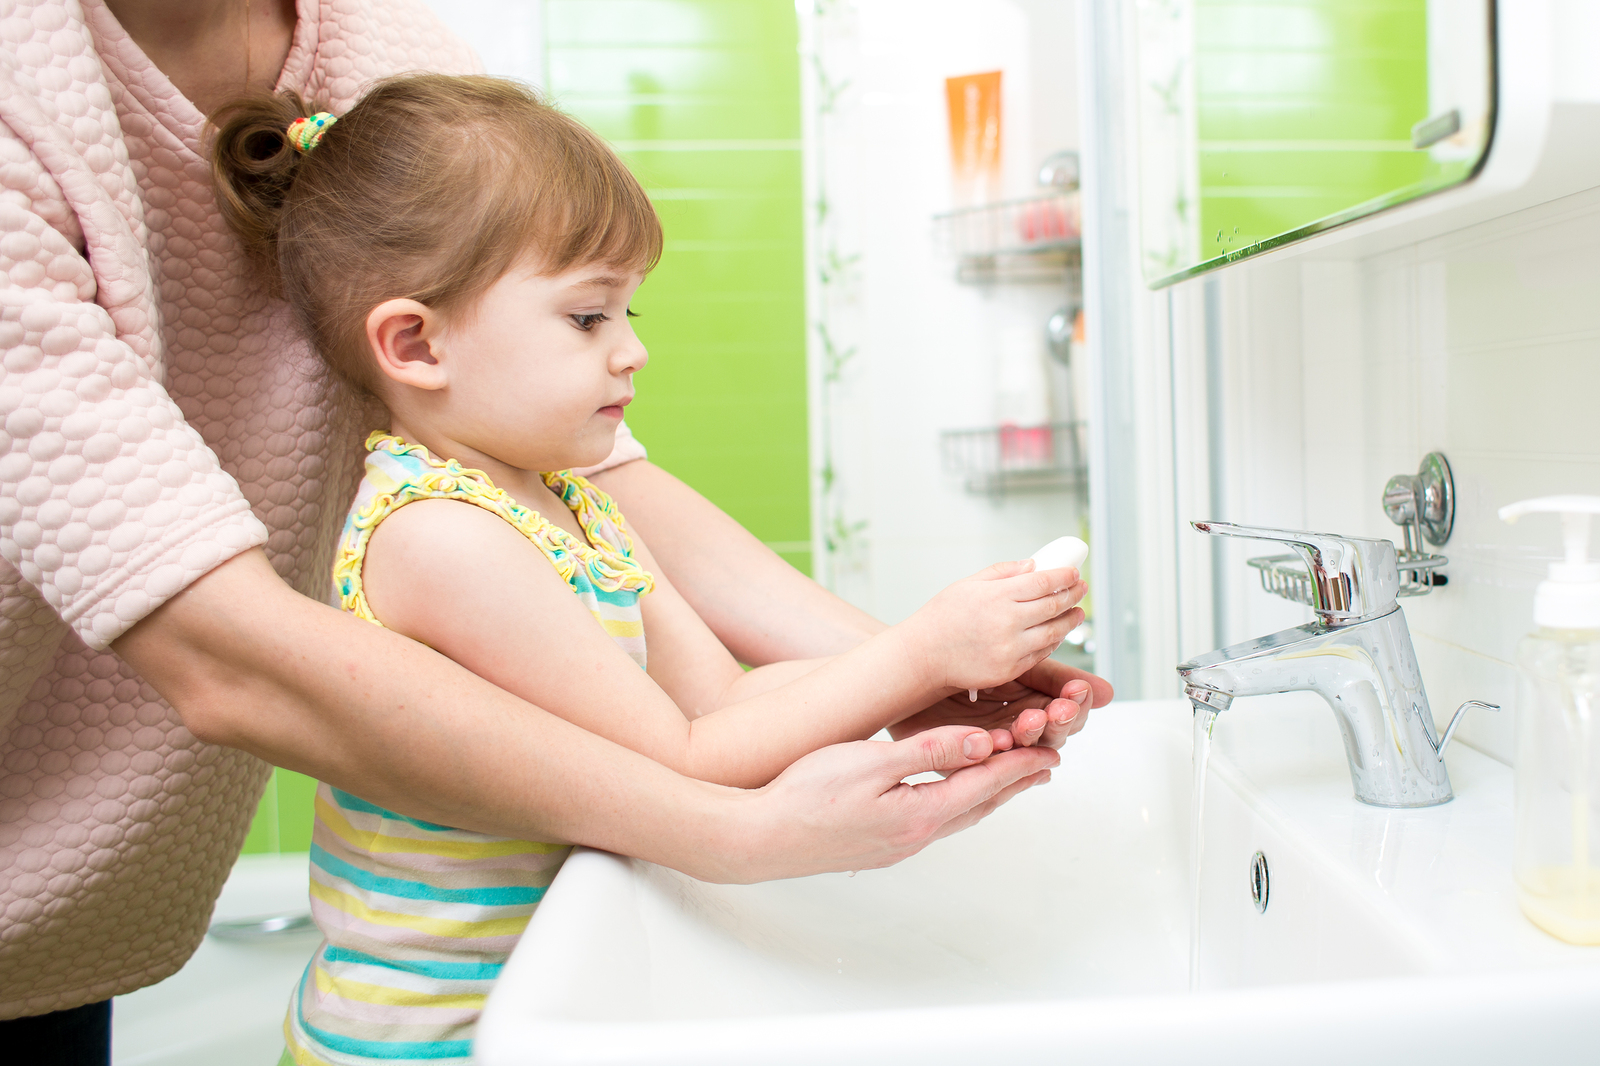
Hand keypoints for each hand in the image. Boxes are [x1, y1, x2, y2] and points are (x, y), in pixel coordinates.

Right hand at [719, 726, 1060, 882]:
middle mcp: (915, 836)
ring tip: (1009, 779)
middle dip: (1014, 782)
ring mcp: (896, 845)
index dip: (1018, 766)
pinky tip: (950, 797)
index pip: (983, 784)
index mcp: (919, 814)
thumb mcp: (869, 763)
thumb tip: (981, 746)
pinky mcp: (879, 845)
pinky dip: (957, 803)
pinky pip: (934, 821)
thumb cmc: (804, 796)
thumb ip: (928, 753)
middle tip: (1045, 763)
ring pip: (957, 815)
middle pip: (978, 805)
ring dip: (987, 794)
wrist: (759, 837)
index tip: (1049, 752)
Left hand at [889, 658, 1113, 749]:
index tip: (1077, 692)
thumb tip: (1107, 693)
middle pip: (1052, 738)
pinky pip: (984, 762)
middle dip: (1056, 723)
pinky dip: (996, 750)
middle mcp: (1019, 731)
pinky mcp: (964, 758)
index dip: (1075, 707)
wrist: (916, 665)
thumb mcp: (1018, 666)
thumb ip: (1058, 678)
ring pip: (1023, 753)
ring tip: (1028, 720)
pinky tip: (1000, 738)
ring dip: (1029, 737)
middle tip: (1055, 708)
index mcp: (1036, 706)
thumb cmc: (967, 664)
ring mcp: (994, 746)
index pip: (1068, 715)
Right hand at [900, 560, 1086, 694]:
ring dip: (1070, 621)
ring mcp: (1010, 649)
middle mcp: (1007, 622)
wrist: (923, 655)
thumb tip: (1033, 565)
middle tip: (1081, 589)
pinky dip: (1053, 642)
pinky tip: (1056, 633)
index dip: (1064, 576)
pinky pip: (1041, 654)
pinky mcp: (1009, 670)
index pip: (1043, 582)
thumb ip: (1002, 572)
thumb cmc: (942, 617)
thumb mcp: (968, 584)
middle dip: (1073, 596)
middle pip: (1053, 606)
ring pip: (1053, 633)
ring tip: (1077, 612)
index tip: (1073, 572)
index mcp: (997, 596)